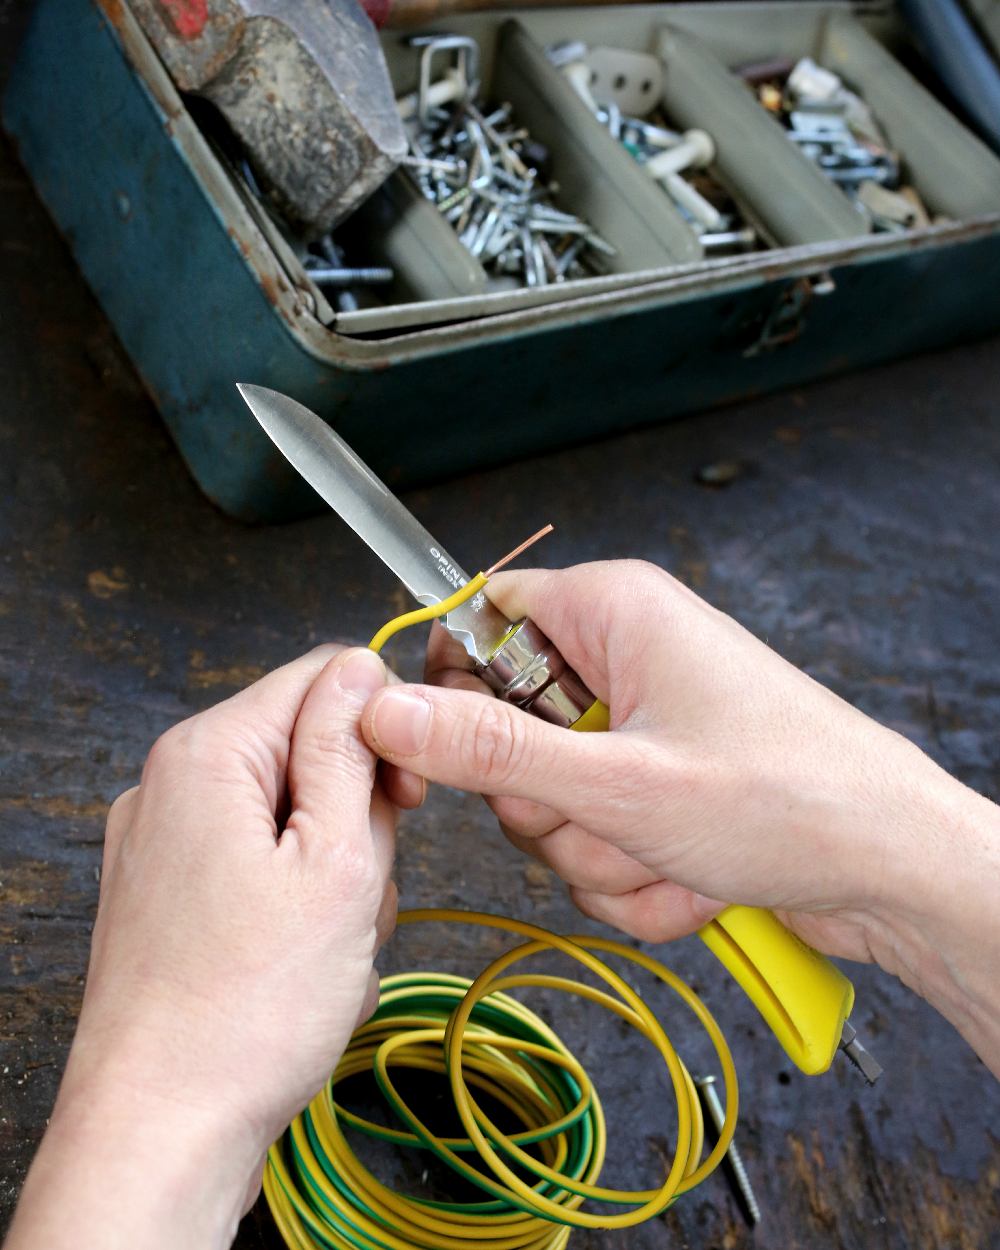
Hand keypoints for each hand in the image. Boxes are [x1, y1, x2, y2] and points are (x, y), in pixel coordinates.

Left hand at [6, 646, 403, 1249]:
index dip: (383, 730)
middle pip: (306, 752)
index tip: (409, 801)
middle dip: (355, 819)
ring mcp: (161, 844)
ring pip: (291, 817)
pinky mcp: (167, 895)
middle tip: (355, 895)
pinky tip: (300, 966)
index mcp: (207, 755)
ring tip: (328, 946)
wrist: (161, 1132)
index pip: (322, 677)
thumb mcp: (335, 861)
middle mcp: (169, 785)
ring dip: (332, 874)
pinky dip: (295, 905)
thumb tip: (362, 667)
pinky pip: (258, 866)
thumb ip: (350, 749)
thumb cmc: (249, 1009)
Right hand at [361, 562, 999, 1072]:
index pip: (480, 619)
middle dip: (548, 805)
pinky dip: (635, 876)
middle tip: (607, 817)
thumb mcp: (616, 782)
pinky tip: (692, 880)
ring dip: (599, 852)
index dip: (451, 688)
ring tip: (669, 854)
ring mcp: (643, 728)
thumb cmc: (786, 799)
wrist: (893, 870)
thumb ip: (489, 751)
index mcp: (611, 611)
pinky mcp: (660, 787)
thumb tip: (385, 712)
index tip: (452, 754)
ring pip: (553, 802)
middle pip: (507, 729)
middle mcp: (624, 659)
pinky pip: (599, 839)